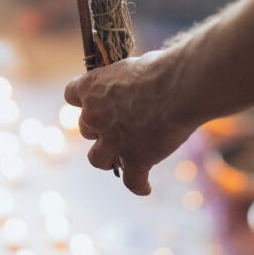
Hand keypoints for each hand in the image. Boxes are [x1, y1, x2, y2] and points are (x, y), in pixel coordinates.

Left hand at [64, 50, 196, 196]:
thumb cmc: (162, 69)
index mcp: (91, 87)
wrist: (181, 86)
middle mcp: (95, 116)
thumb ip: (123, 83)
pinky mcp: (136, 159)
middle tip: (119, 126)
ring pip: (97, 159)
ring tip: (120, 158)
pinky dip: (139, 185)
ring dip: (107, 158)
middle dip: (100, 128)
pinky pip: (132, 181)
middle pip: (86, 128)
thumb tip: (131, 88)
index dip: (84, 100)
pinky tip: (145, 187)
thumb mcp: (132, 68)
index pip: (71, 94)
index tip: (94, 101)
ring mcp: (113, 140)